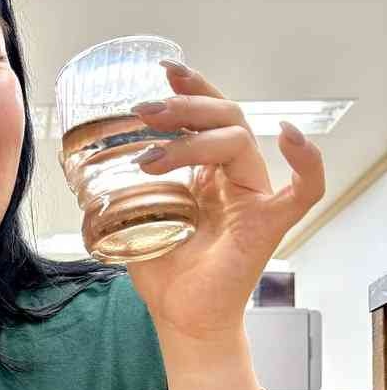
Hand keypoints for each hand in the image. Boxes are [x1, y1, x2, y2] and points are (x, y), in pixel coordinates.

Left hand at [125, 61, 325, 342]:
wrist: (180, 319)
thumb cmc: (165, 276)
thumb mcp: (133, 223)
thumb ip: (120, 194)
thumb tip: (84, 173)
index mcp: (208, 175)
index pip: (208, 118)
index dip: (192, 89)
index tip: (166, 70)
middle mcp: (234, 179)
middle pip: (223, 120)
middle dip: (184, 109)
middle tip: (146, 111)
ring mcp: (254, 199)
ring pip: (239, 143)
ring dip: (194, 139)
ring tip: (152, 153)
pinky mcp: (269, 225)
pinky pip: (303, 190)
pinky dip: (306, 162)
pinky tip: (290, 139)